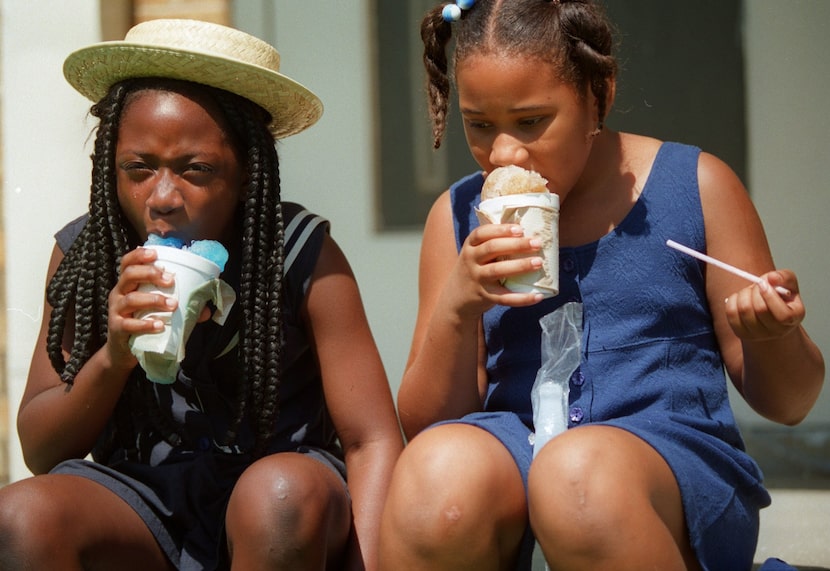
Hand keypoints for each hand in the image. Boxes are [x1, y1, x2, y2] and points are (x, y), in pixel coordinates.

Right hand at [106, 247, 177, 367]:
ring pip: (131, 299)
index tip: (155, 254)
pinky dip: (146, 324)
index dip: (139, 255)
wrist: (122, 351)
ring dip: (154, 299)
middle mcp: (119, 294)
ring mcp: (116, 311)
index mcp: (128, 284)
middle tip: (171, 280)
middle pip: (129, 275)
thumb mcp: (157, 310)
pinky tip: (160, 325)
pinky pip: (129, 324)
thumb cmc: (142, 323)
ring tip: (172, 305)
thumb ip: (179, 305)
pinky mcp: (117, 329)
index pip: (127, 263)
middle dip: (150, 273)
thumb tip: (205, 309)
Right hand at [449, 223, 544, 316]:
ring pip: (497, 270)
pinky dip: (522, 298)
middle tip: (537, 243)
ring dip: (520, 266)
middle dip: (516, 244)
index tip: (520, 229)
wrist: (456, 297)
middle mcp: (471, 260)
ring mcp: (477, 279)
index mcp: (470, 246)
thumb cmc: (475, 268)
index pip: (482, 233)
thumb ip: (493, 243)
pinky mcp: (484, 296)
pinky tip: (538, 296)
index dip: (501, 230)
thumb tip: (529, 233)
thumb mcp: (475, 254)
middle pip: (492, 248)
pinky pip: (504, 297)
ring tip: (538, 263)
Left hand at [724, 269, 803, 340]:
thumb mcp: (788, 284)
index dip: (770, 296)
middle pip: (760, 309)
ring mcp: (758, 335)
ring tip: (750, 292)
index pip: (782, 315)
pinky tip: (740, 298)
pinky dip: (732, 300)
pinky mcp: (741, 333)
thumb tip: (771, 278)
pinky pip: (731, 313)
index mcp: (793, 319)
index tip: (763, 283)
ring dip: (743, 294)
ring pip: (744, 309)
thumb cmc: (781, 297)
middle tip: (757, 285)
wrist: (768, 313)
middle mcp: (777, 331)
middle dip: (755, 291)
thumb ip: (784, 277)